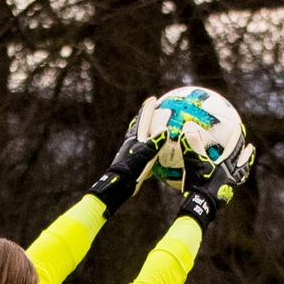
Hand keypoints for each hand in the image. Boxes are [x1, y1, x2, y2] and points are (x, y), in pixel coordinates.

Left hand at [87, 100, 162, 214]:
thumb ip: (155, 143)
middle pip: (138, 125)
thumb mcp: (146, 156)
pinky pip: (143, 152)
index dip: (148, 108)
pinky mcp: (132, 162)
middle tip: (151, 110)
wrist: (119, 184)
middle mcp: (132, 142)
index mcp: (135, 138)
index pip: (143, 119)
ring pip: (139, 138)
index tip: (153, 99)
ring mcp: (131, 152)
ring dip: (145, 132)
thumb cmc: (132, 170)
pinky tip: (154, 155)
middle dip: (145, 117)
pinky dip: (148, 149)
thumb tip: (165, 130)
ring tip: (151, 129)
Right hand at [176, 130, 256, 227]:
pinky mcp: (222, 198)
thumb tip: (188, 127)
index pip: (235, 148)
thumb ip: (192, 145)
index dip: (238, 137)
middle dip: (246, 154)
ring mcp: (228, 188)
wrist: (200, 206)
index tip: (241, 128)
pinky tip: (224, 183)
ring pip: (239, 176)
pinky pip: (228, 187)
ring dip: (242, 169)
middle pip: (242, 163)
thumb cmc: (199, 184)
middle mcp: (230, 177)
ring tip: (243, 165)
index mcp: (226, 166)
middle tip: (251, 147)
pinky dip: (229, 182)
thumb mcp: (194, 163)